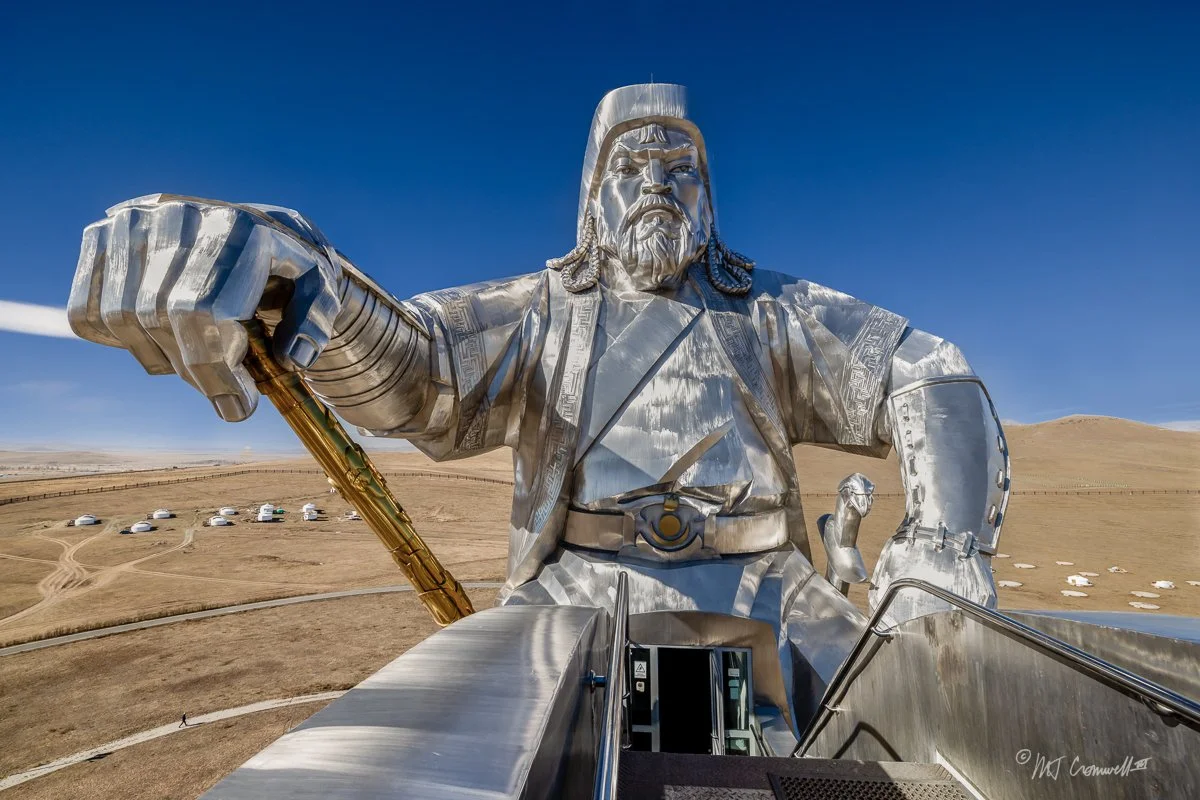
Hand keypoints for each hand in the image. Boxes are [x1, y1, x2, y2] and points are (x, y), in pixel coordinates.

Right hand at [67, 194, 341, 420]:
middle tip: (224, 391)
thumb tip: (292, 359)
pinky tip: (162, 338)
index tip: (239, 406)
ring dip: (161, 359)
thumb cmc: (290, 266)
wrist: (254, 224)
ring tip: (198, 360)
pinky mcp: (102, 234)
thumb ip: (315, 322)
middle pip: (160, 320)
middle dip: (195, 372)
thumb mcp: (322, 288)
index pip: (200, 312)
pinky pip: (86, 310)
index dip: (215, 371)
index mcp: (238, 229)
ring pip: (121, 319)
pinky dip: (120, 340)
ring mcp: (133, 222)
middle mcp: (177, 216)